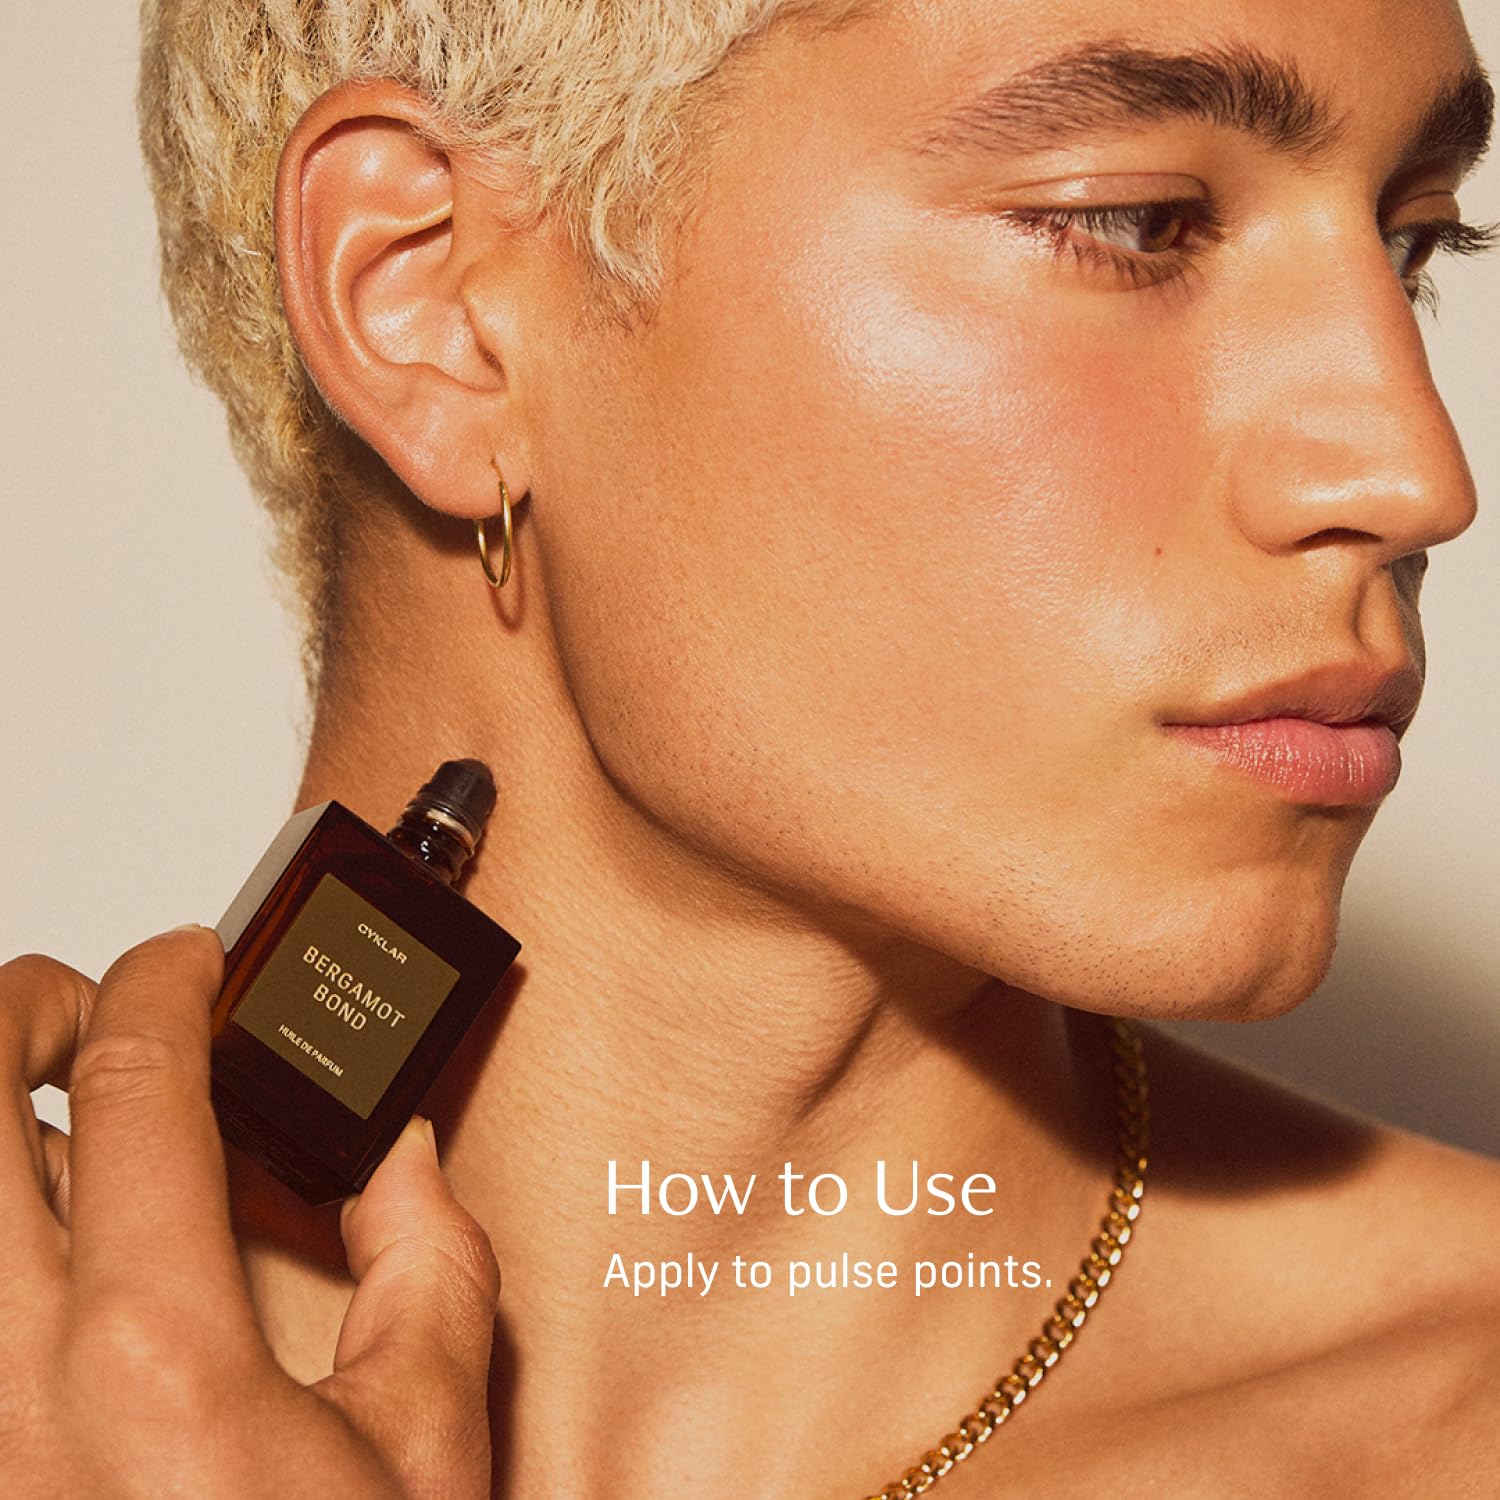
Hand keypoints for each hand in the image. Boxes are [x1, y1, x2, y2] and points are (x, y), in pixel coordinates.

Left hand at [0, 928, 500, 1499]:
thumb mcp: (420, 1457)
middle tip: (85, 1017)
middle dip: (20, 1009)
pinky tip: (33, 1251)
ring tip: (47, 1124)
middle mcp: (10, 1388)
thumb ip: (431, 1269)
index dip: (167, 983)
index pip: (140, 1084)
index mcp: (155, 1360)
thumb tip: (396, 1159)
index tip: (191, 963)